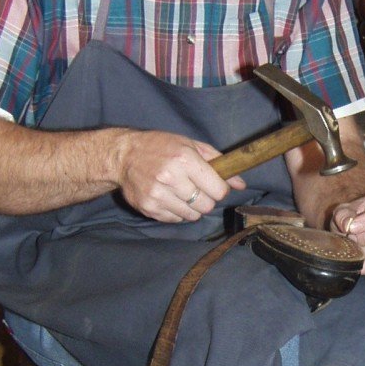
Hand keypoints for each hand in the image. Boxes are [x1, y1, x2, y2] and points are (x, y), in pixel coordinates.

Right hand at [115, 129, 242, 222]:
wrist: (124, 156)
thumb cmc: (160, 147)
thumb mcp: (190, 145)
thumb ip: (217, 163)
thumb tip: (241, 184)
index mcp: (184, 159)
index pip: (218, 190)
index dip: (220, 189)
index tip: (214, 185)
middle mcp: (171, 178)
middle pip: (206, 206)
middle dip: (206, 199)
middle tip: (197, 189)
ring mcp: (158, 195)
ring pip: (192, 216)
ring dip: (192, 207)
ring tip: (182, 193)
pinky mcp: (149, 208)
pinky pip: (176, 219)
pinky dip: (177, 211)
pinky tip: (169, 197)